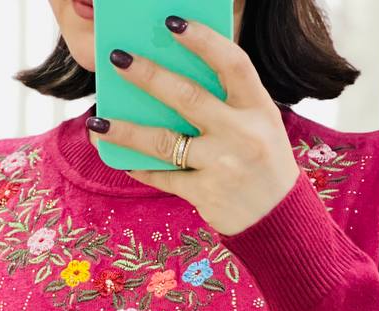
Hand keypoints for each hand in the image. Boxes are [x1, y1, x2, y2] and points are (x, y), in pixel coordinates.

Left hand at [87, 16, 300, 235]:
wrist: (280, 220)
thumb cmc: (264, 164)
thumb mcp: (261, 125)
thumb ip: (228, 103)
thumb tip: (172, 80)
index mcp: (259, 109)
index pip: (232, 64)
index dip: (203, 40)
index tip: (172, 22)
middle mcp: (242, 134)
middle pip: (187, 97)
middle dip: (148, 76)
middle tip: (117, 59)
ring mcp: (223, 165)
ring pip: (165, 142)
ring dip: (127, 131)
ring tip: (98, 122)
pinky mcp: (206, 194)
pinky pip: (165, 176)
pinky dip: (142, 168)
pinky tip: (122, 158)